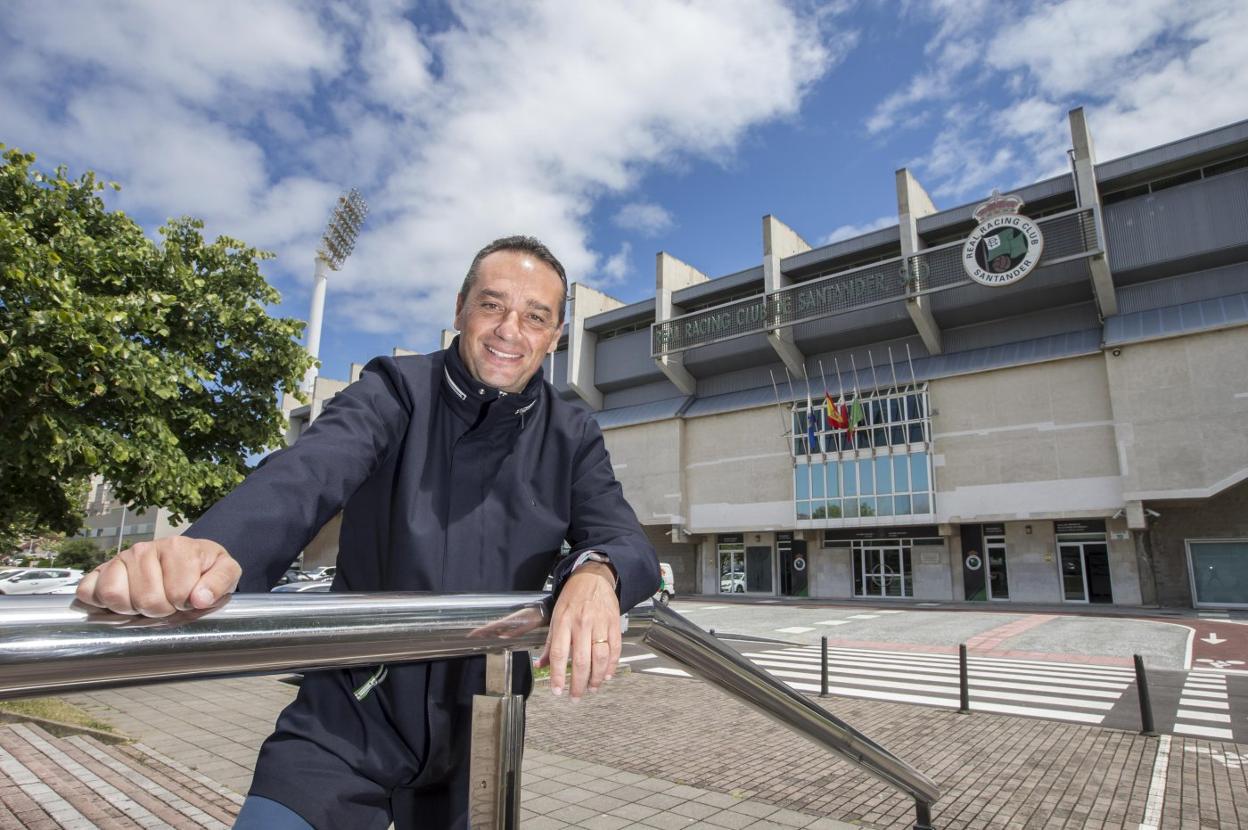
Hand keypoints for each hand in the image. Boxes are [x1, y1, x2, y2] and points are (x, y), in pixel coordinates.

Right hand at [75, 536, 240, 617]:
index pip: (175, 594)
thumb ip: (219, 583)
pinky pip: (89, 591)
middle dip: (160, 610)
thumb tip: (199, 598)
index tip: (189, 599)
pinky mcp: (102, 570)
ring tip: (146, 602)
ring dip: (131, 609)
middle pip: (145, 600)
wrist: (186, 559)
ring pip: (114, 596)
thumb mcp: (226, 572)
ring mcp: (122, 558)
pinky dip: (100, 603)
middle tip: (168, 603)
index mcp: (178, 548)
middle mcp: (145, 549)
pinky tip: (122, 601)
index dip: (184, 605)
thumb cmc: (204, 568)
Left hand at [535, 562, 619, 699]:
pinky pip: (615, 649)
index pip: (560, 654)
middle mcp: (582, 624)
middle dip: (579, 683)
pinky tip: (606, 676)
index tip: (558, 691)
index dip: (558, 676)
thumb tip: (540, 665)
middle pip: (582, 660)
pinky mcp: (614, 623)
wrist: (593, 577)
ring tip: (592, 689)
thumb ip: (550, 643)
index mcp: (564, 622)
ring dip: (596, 678)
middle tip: (576, 696)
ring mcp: (600, 624)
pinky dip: (612, 665)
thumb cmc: (572, 598)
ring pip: (600, 657)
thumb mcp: (555, 616)